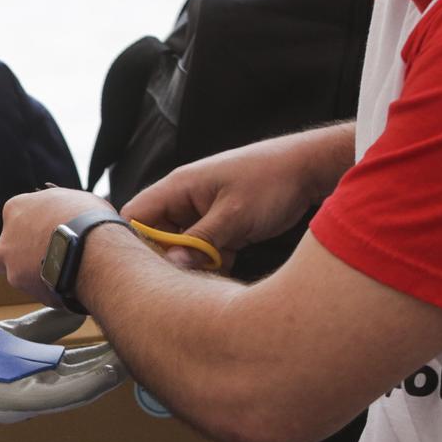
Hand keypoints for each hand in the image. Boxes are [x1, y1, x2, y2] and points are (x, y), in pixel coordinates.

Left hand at [0, 186, 114, 305]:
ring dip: (36, 275)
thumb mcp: (70, 198)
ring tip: (65, 272)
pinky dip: (51, 291)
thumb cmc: (87, 218)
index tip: (45, 230)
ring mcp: (14, 268)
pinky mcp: (28, 290)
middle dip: (13, 256)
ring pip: (18, 275)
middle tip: (36, 257)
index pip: (14, 218)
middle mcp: (7, 239)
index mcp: (15, 209)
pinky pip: (38, 292)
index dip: (29, 226)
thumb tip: (61, 209)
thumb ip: (54, 205)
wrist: (94, 250)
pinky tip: (70, 285)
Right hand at [120, 130, 342, 269]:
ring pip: (181, 245)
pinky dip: (213, 257)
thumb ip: (200, 242)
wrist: (307, 169)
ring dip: (196, 259)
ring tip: (219, 263)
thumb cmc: (271, 180)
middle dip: (171, 257)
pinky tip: (231, 259)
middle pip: (156, 235)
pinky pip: (203, 246)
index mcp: (178, 187)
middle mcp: (184, 198)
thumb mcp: (235, 215)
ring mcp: (202, 211)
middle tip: (190, 272)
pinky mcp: (219, 222)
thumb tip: (171, 265)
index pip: (135, 216)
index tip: (149, 268)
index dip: (134, 243)